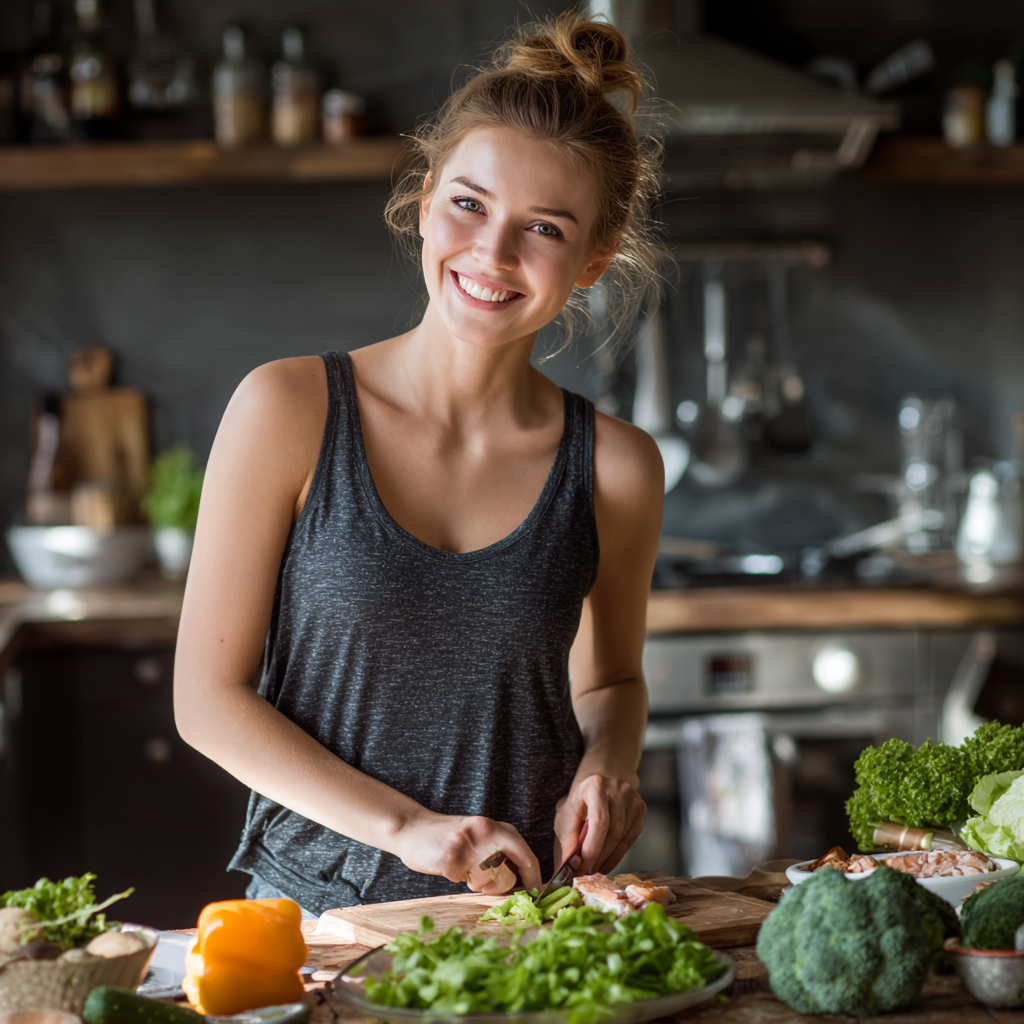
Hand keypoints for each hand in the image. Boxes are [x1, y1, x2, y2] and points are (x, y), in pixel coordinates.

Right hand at [394, 811, 540, 893]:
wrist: (412, 827)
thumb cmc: (450, 836)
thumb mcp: (481, 835)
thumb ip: (502, 849)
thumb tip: (526, 878)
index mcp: (496, 827)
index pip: (527, 856)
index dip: (534, 878)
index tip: (535, 892)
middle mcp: (485, 833)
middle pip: (509, 877)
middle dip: (499, 886)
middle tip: (482, 878)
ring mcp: (468, 845)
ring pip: (487, 883)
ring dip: (476, 883)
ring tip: (462, 867)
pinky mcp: (450, 859)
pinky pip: (464, 882)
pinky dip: (459, 879)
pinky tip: (449, 866)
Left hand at [554, 774, 645, 874]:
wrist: (597, 786)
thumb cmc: (579, 803)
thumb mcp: (566, 818)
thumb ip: (568, 840)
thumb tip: (572, 866)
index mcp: (595, 786)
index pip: (599, 821)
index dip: (592, 848)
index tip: (582, 867)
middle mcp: (617, 788)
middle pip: (613, 831)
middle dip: (599, 856)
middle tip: (587, 872)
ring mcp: (632, 798)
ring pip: (622, 837)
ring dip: (607, 858)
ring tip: (594, 868)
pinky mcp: (640, 808)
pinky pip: (631, 838)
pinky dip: (617, 855)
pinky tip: (606, 862)